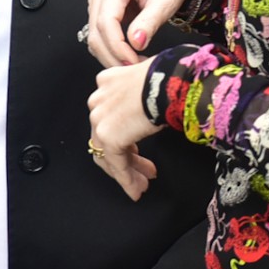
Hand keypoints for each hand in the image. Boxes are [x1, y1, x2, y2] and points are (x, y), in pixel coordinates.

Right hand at [84, 0, 210, 67]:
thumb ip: (151, 21)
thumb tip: (135, 43)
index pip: (107, 20)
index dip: (117, 46)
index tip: (132, 62)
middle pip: (96, 30)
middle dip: (113, 55)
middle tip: (134, 71)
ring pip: (95, 35)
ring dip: (111, 54)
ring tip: (135, 64)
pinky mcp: (102, 7)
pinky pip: (100, 34)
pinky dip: (112, 48)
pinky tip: (130, 55)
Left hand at [88, 63, 161, 200]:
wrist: (170, 81)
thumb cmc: (171, 78)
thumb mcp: (152, 82)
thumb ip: (144, 94)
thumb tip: (157, 104)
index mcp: (107, 82)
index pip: (110, 115)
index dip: (123, 134)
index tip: (138, 149)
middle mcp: (97, 100)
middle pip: (106, 137)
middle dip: (126, 157)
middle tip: (143, 172)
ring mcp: (99, 119)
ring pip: (109, 153)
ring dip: (127, 171)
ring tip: (142, 185)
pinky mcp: (108, 137)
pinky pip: (117, 163)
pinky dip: (126, 179)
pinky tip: (137, 189)